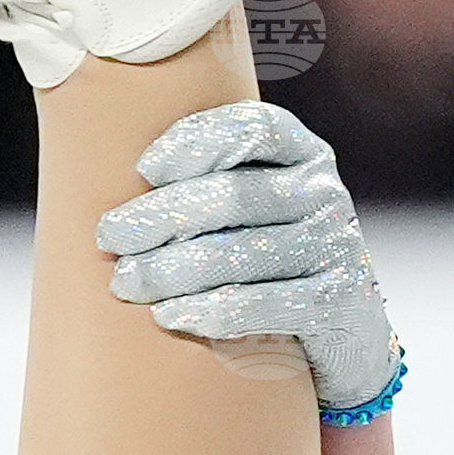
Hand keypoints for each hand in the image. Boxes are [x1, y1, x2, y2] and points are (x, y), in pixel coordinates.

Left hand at [92, 100, 400, 415]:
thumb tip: (115, 173)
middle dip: (161, 216)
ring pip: (241, 253)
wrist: (344, 326)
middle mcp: (323, 192)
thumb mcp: (252, 206)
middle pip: (233, 195)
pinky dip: (210, 310)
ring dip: (172, 270)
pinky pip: (265, 304)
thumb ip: (208, 181)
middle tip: (110, 238)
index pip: (253, 128)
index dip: (196, 142)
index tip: (143, 169)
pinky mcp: (337, 301)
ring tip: (127, 283)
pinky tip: (168, 315)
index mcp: (302, 153)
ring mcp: (336, 245)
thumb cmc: (270, 257)